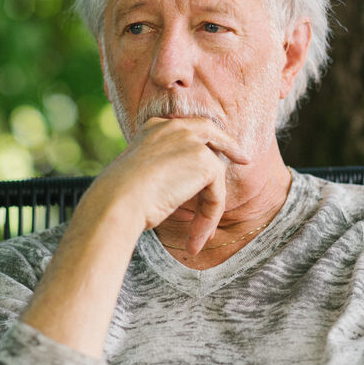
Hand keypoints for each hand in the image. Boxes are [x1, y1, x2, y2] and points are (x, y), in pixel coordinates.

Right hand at [92, 116, 249, 254]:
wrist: (118, 200)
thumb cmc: (120, 198)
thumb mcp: (139, 176)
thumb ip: (161, 171)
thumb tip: (177, 187)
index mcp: (154, 128)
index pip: (186, 129)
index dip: (204, 140)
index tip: (216, 152)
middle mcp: (174, 127)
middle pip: (210, 131)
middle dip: (229, 144)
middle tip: (244, 159)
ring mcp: (191, 141)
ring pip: (213, 176)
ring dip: (209, 211)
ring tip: (198, 237)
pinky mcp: (204, 161)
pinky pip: (216, 195)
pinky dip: (209, 219)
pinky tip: (197, 237)